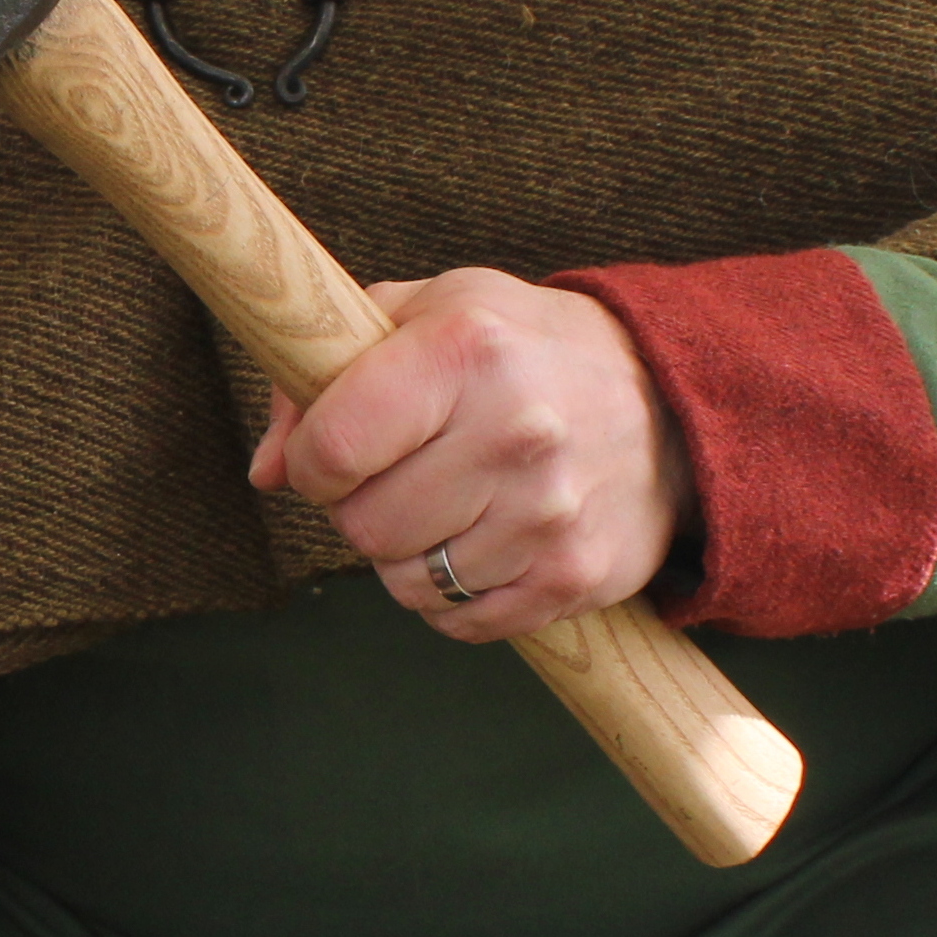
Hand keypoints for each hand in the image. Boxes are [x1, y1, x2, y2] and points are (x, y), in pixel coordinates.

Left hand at [246, 269, 688, 641]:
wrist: (668, 401)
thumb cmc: (518, 350)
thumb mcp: (425, 314)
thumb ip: (325, 375)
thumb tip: (267, 471)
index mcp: (467, 350)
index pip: (332, 450)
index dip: (309, 463)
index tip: (329, 453)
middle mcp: (516, 432)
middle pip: (363, 528)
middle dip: (359, 509)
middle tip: (399, 475)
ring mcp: (550, 514)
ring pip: (407, 584)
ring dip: (408, 554)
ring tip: (449, 503)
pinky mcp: (574, 578)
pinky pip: (458, 622)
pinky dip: (452, 595)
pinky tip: (481, 540)